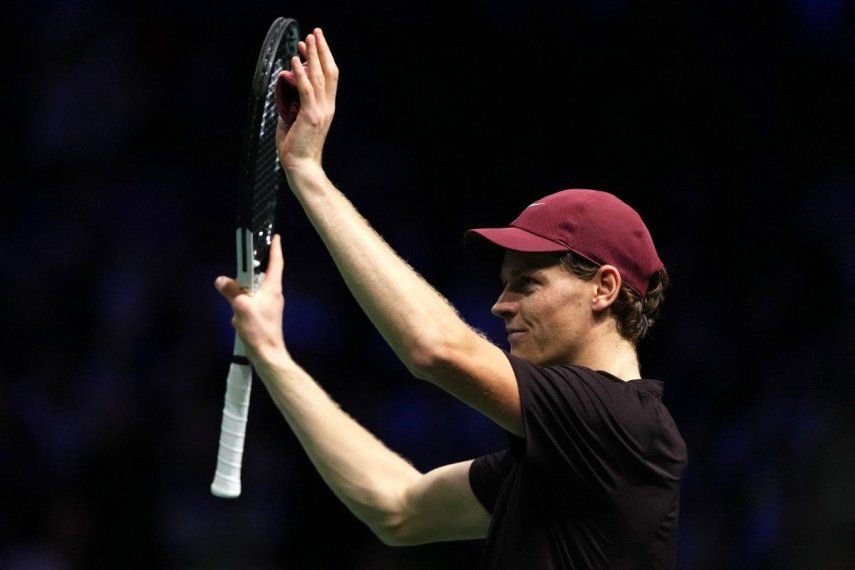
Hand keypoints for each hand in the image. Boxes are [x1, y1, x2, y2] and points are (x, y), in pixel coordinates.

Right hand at [215, 234, 289, 365]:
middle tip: (243, 259)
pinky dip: (242, 305)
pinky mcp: (263, 316)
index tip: (275, 236)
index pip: (276, 263)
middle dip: (253, 268)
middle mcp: (273, 295)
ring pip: (254, 290)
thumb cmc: (259, 329)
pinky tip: (235, 317)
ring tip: (234, 293)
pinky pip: (250, 303)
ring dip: (244, 290)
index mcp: (272, 288)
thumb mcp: (242, 307)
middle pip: (263, 275)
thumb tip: (221, 280)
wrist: (268, 355)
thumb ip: (231, 291)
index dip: (275, 249)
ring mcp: (269, 306)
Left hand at [276, 28, 338, 172]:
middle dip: (321, 50)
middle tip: (315, 32)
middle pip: (328, 72)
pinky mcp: (310, 116)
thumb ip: (292, 104)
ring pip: (319, 77)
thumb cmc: (295, 147)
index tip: (312, 44)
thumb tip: (285, 88)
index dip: (322, 59)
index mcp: (326, 108)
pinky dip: (301, 73)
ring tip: (306, 40)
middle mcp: (327, 107)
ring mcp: (320, 111)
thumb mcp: (294, 120)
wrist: (301, 166)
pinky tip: (295, 60)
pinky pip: (306, 90)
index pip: (329, 78)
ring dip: (312, 56)